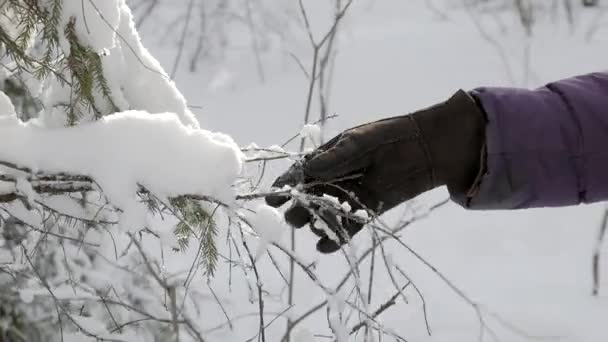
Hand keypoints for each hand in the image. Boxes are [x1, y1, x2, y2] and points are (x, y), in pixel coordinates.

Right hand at [266, 90, 484, 252]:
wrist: (425, 147)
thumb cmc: (388, 136)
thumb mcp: (359, 142)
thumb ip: (335, 158)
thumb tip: (308, 170)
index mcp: (328, 157)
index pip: (301, 173)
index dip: (286, 185)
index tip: (273, 197)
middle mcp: (335, 178)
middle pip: (310, 196)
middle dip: (299, 208)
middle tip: (291, 219)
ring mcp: (351, 195)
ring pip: (328, 213)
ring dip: (318, 223)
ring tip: (313, 228)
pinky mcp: (368, 209)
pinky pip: (349, 225)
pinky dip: (337, 237)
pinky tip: (325, 246)